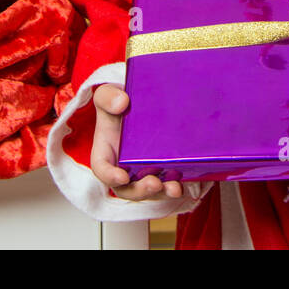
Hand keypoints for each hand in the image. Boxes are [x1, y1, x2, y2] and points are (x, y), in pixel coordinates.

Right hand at [90, 84, 184, 201]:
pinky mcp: (159, 170)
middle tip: (154, 183)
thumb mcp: (107, 95)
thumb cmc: (117, 103)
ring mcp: (141, 171)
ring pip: (149, 190)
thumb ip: (108, 97)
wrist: (136, 103)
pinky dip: (174, 185)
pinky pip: (166, 183)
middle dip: (141, 191)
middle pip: (127, 188)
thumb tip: (122, 103)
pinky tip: (186, 181)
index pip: (102, 169)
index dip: (110, 176)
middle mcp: (122, 167)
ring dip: (161, 193)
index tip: (121, 177)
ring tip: (175, 188)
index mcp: (106, 153)